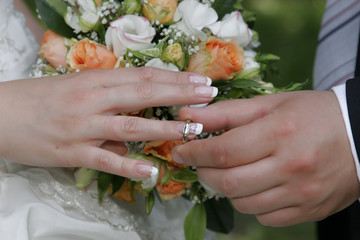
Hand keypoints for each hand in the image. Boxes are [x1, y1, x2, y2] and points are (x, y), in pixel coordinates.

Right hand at [0, 67, 215, 178]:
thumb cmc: (39, 99)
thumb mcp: (76, 89)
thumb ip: (108, 103)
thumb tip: (134, 127)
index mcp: (94, 80)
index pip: (142, 77)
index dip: (173, 78)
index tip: (198, 81)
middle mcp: (92, 100)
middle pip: (143, 95)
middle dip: (179, 94)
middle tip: (209, 95)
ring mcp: (83, 127)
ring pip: (130, 127)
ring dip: (164, 129)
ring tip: (193, 129)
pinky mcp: (71, 152)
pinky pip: (105, 161)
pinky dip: (129, 167)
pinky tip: (151, 172)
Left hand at [172, 90, 359, 225]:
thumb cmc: (313, 115)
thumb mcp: (270, 104)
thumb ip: (226, 112)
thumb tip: (187, 116)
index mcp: (280, 133)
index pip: (223, 151)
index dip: (195, 152)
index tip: (180, 150)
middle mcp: (291, 167)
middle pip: (228, 182)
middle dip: (204, 173)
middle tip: (201, 162)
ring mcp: (301, 194)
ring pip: (243, 203)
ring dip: (227, 188)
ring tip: (233, 170)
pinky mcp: (308, 210)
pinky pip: (265, 218)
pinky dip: (252, 203)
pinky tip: (258, 186)